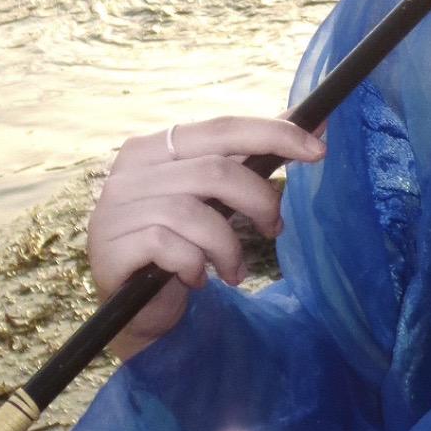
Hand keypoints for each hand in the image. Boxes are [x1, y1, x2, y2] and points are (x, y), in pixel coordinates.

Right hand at [86, 114, 327, 358]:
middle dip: (259, 200)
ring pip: (196, 213)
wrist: (134, 308)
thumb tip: (309, 122)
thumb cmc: (179, 242)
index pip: (221, 127)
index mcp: (154, 147)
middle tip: (274, 227)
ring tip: (235, 268)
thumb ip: (248, 157)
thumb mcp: (212, 196)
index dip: (273, 134)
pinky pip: (171, 247)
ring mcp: (116, 209)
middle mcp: (129, 170)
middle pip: (215, 170)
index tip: (318, 150)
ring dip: (229, 246)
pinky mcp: (111, 247)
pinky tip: (197, 278)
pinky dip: (196, 264)